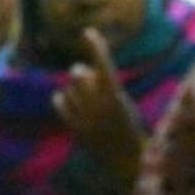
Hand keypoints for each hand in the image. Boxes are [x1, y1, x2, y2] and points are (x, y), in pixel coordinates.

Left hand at [53, 28, 145, 185]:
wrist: (128, 162)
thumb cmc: (133, 131)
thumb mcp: (126, 105)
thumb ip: (108, 89)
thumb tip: (85, 73)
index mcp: (116, 97)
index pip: (104, 64)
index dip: (96, 46)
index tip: (88, 32)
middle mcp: (98, 106)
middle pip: (78, 74)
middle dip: (82, 73)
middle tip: (88, 76)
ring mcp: (84, 118)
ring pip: (68, 90)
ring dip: (75, 88)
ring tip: (85, 96)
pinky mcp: (75, 129)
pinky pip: (60, 105)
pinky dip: (62, 99)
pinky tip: (68, 101)